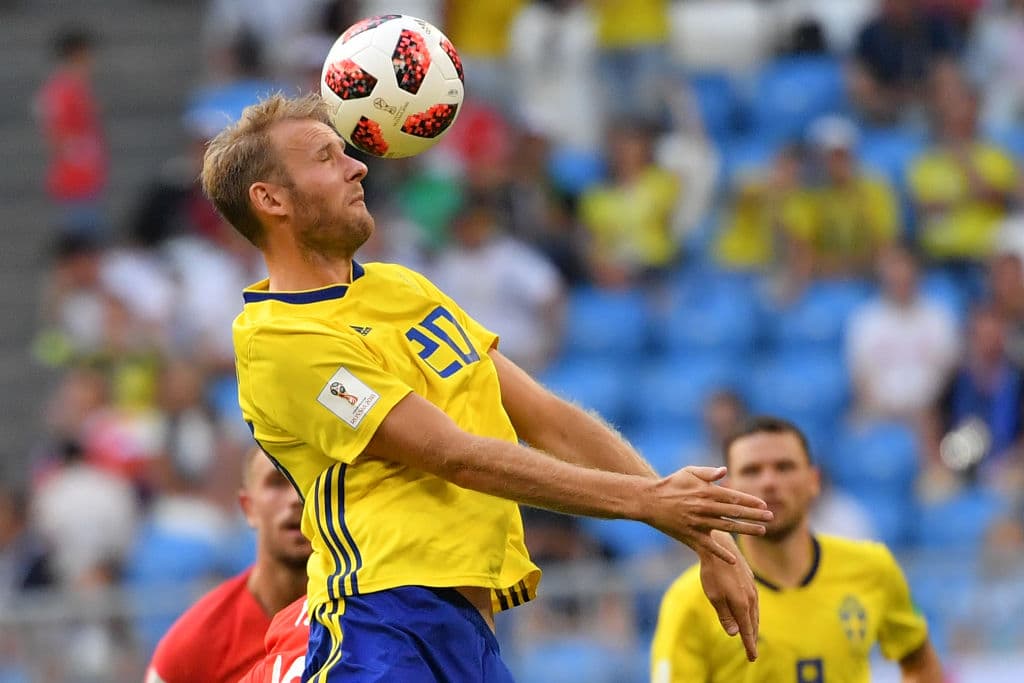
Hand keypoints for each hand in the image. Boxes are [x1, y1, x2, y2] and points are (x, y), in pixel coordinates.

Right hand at [644, 466, 770, 562]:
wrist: (649, 500)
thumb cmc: (670, 484)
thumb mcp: (688, 472)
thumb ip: (708, 472)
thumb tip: (725, 471)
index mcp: (706, 492)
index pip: (734, 496)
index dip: (750, 500)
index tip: (764, 504)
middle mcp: (704, 507)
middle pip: (735, 512)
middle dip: (755, 514)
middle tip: (771, 517)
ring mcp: (698, 522)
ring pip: (727, 527)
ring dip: (746, 530)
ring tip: (762, 531)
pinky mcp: (690, 535)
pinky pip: (708, 546)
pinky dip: (721, 553)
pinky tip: (733, 560)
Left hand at [699, 530, 758, 660]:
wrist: (720, 546)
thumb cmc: (712, 572)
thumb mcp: (714, 596)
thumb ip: (725, 615)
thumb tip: (734, 633)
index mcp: (742, 604)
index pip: (747, 630)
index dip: (749, 645)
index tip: (752, 658)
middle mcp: (751, 597)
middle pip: (753, 623)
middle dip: (752, 638)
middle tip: (752, 654)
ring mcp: (752, 588)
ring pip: (755, 612)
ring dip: (753, 625)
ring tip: (751, 635)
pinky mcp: (750, 580)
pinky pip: (754, 602)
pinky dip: (752, 612)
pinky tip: (749, 613)